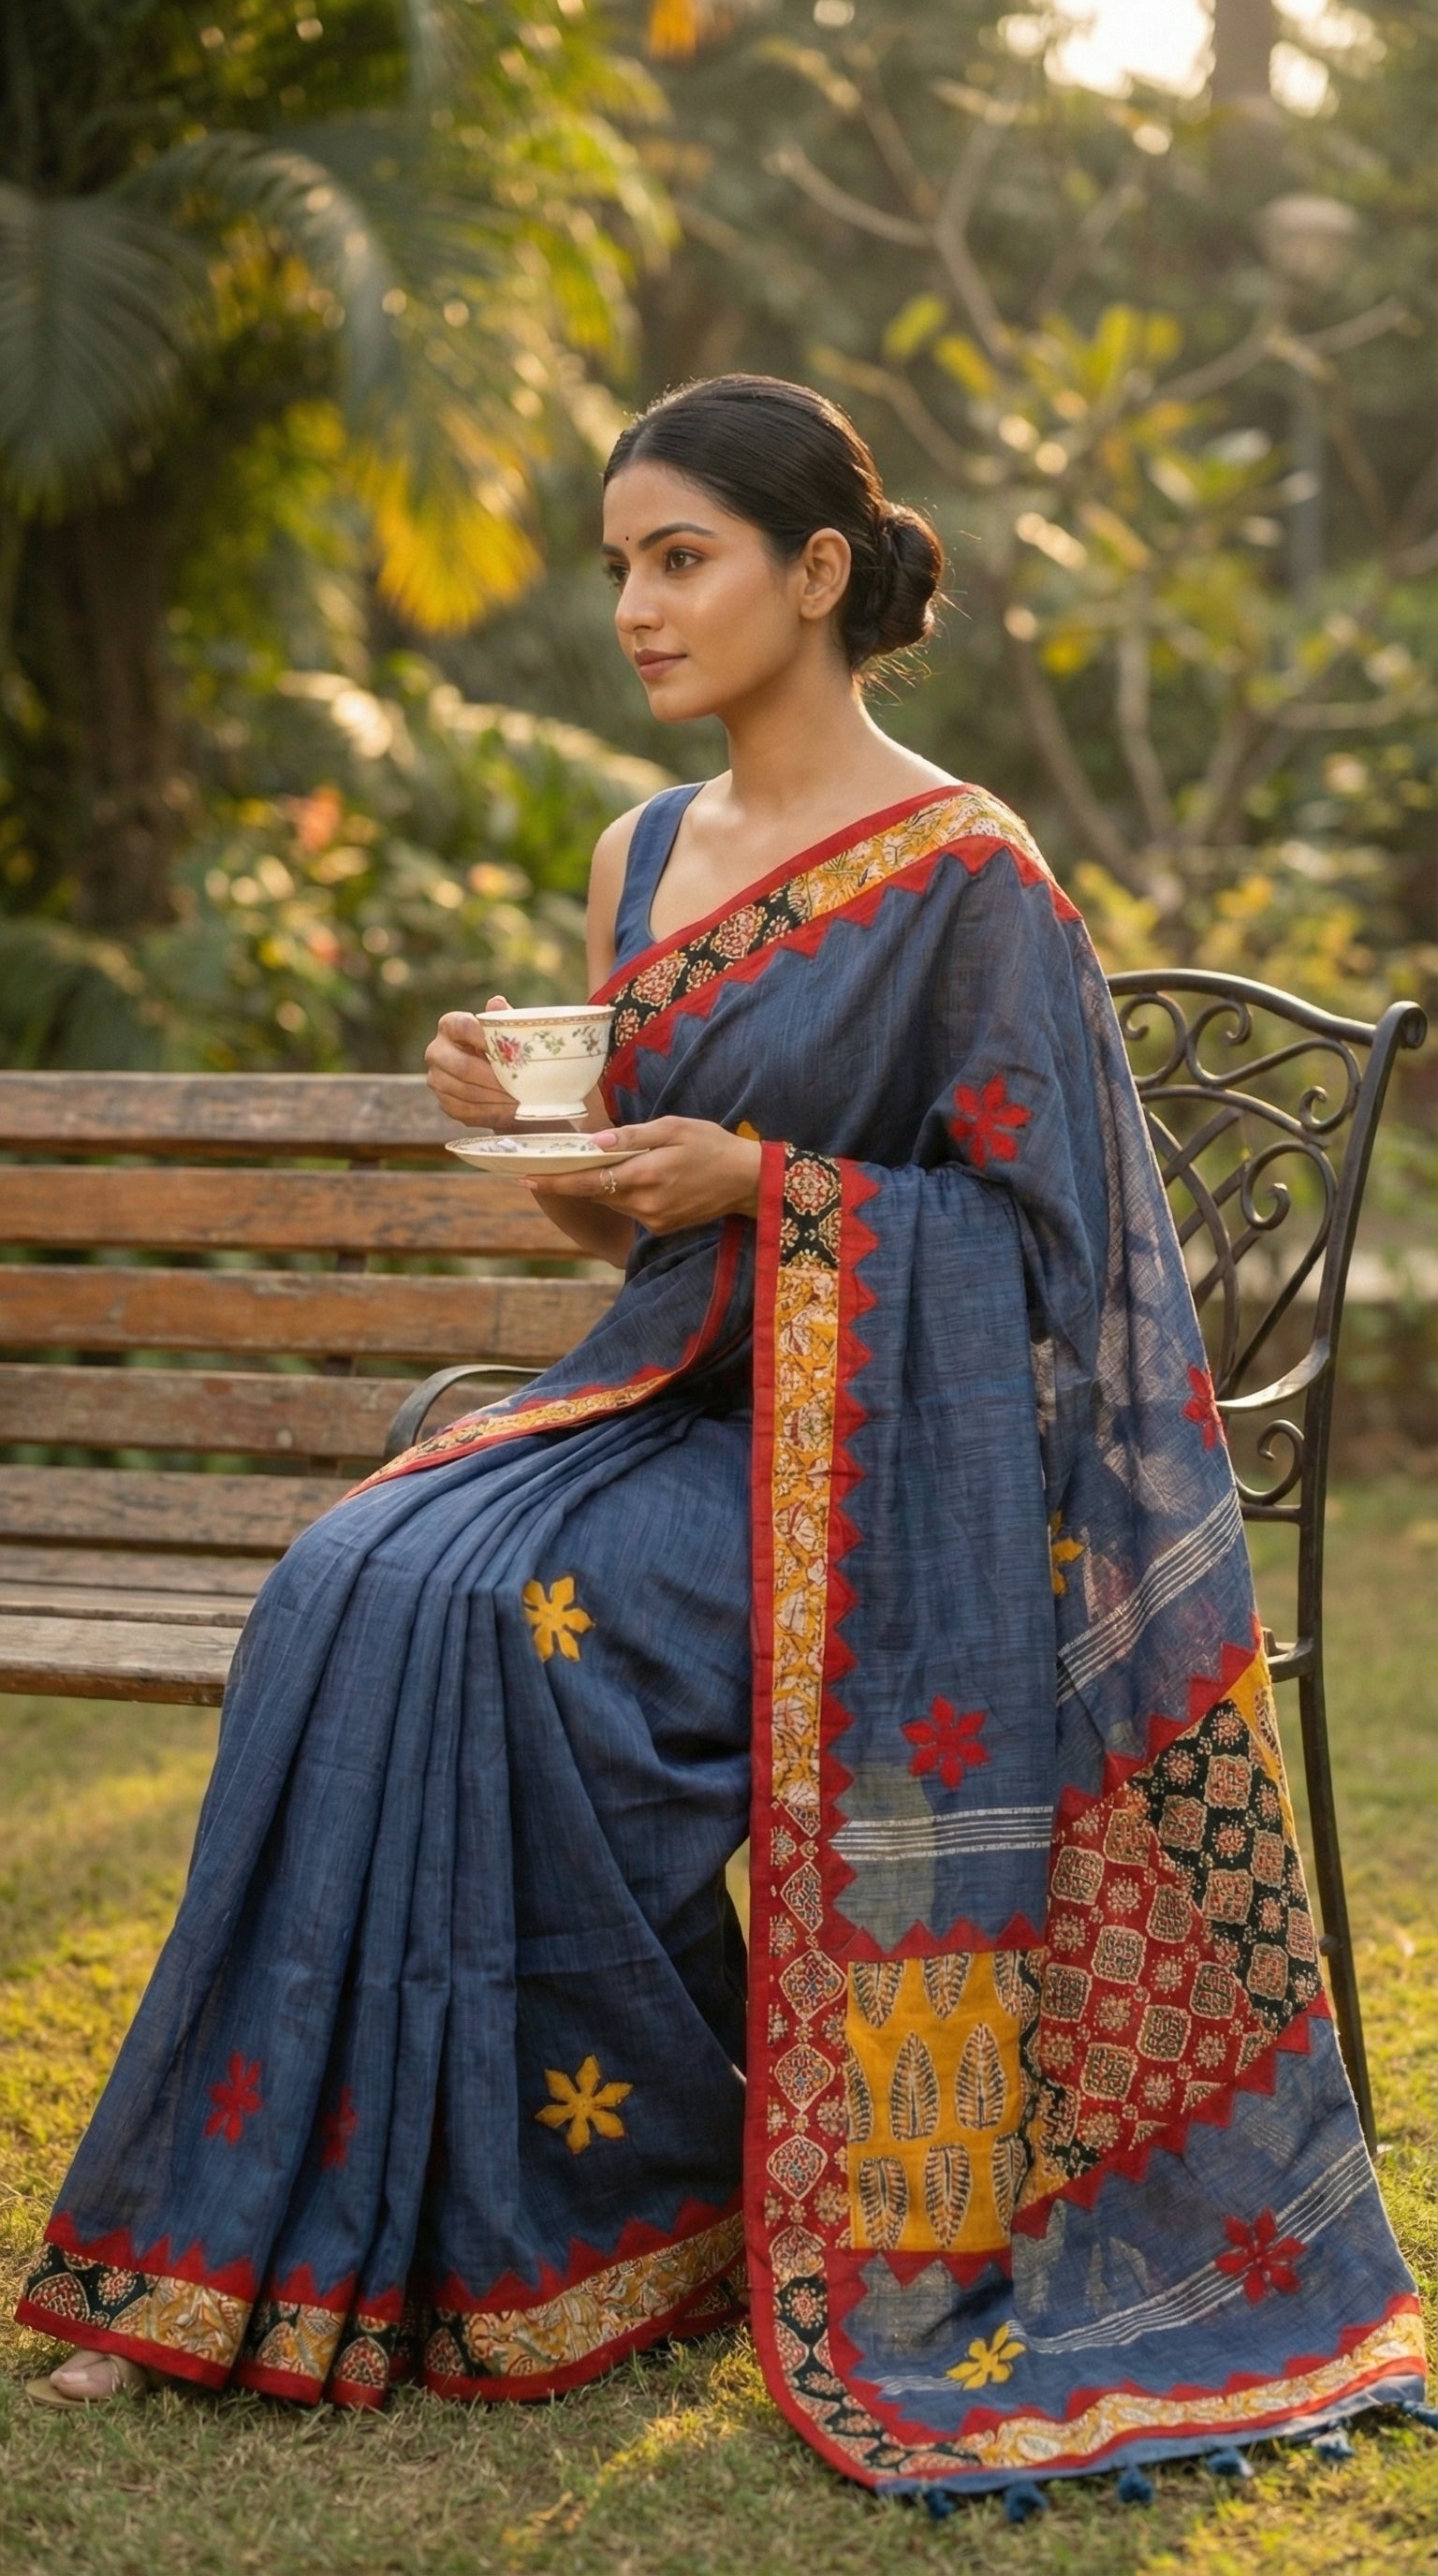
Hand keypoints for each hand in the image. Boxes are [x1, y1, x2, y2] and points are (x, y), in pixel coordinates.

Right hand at [425, 997, 517, 1127]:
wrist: (502, 1084)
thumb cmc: (506, 1051)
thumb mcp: (509, 1033)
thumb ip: (503, 1019)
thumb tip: (496, 1002)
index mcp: (450, 1025)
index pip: (463, 1027)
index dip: (486, 1038)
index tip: (511, 1052)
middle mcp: (436, 1051)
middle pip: (463, 1066)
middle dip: (495, 1078)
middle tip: (520, 1085)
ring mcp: (436, 1078)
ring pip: (465, 1090)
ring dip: (496, 1097)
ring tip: (519, 1099)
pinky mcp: (444, 1102)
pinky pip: (465, 1110)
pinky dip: (490, 1112)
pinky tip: (508, 1110)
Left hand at [530, 1117, 762, 1234]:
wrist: (749, 1181)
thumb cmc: (712, 1145)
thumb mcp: (673, 1128)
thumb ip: (632, 1136)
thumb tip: (594, 1142)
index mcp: (645, 1175)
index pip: (588, 1182)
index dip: (555, 1181)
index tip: (526, 1178)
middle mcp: (644, 1204)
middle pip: (597, 1192)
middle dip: (579, 1177)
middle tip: (561, 1161)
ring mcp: (653, 1220)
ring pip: (613, 1200)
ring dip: (606, 1184)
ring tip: (619, 1162)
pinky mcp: (662, 1227)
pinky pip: (632, 1209)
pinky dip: (629, 1193)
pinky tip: (648, 1177)